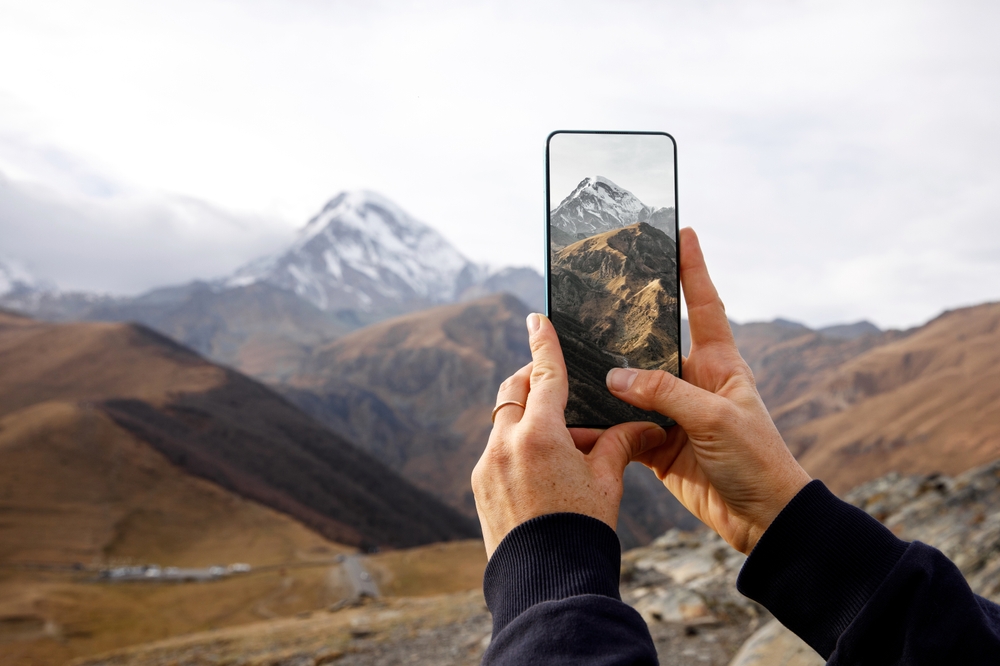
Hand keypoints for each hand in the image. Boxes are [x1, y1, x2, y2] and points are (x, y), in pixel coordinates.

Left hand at [472, 313, 667, 557]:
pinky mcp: (480, 485)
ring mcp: (487, 465)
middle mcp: (505, 443)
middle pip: (515, 390)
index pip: (544, 374)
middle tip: (557, 383)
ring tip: (563, 440)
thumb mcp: (607, 482)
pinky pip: (497, 448)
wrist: (546, 583)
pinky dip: (517, 443)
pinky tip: (542, 465)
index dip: (544, 343)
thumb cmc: (583, 529)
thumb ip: (618, 444)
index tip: (537, 319)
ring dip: (528, 416)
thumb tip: (644, 426)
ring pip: (504, 420)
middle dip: (534, 379)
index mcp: (540, 435)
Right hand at [607, 228, 810, 554]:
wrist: (762, 519)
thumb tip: (615, 377)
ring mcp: (673, 414)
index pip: (705, 305)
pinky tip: (576, 412)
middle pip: (654, 344)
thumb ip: (665, 393)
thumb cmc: (757, 459)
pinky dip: (601, 422)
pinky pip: (622, 426)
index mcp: (719, 363)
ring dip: (607, 379)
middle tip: (594, 297)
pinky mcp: (656, 445)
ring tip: (570, 355)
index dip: (693, 269)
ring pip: (631, 387)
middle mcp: (693, 383)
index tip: (683, 232)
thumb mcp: (715, 418)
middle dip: (626, 325)